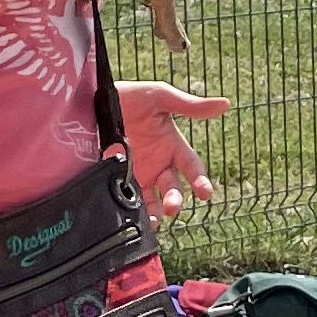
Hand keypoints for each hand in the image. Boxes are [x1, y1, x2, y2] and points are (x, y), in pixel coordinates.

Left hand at [119, 81, 227, 220]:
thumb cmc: (130, 96)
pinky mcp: (119, 180)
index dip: (200, 180)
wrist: (91, 102)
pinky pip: (130, 200)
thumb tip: (225, 104)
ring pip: (154, 200)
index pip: (192, 167)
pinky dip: (135, 211)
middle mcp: (159, 164)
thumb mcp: (159, 97)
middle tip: (172, 207)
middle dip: (175, 200)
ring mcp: (139, 174)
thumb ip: (189, 105)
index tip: (205, 193)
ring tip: (154, 221)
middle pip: (173, 189)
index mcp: (173, 146)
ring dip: (156, 212)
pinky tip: (134, 218)